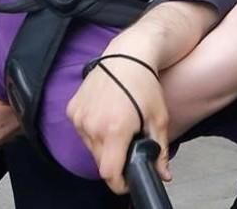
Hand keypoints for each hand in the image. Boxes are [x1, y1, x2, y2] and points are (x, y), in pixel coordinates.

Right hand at [67, 52, 170, 194]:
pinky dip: (93, 130)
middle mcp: (92, 125)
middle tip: (129, 144)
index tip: (128, 179)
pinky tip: (106, 115)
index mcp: (114, 129)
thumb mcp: (159, 118)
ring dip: (103, 145)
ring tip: (118, 125)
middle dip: (115, 160)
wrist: (127, 55)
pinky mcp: (72, 109)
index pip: (109, 173)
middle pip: (100, 162)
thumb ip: (160, 150)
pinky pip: (81, 131)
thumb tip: (164, 175)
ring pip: (90, 147)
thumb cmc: (145, 84)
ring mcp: (79, 117)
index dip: (120, 182)